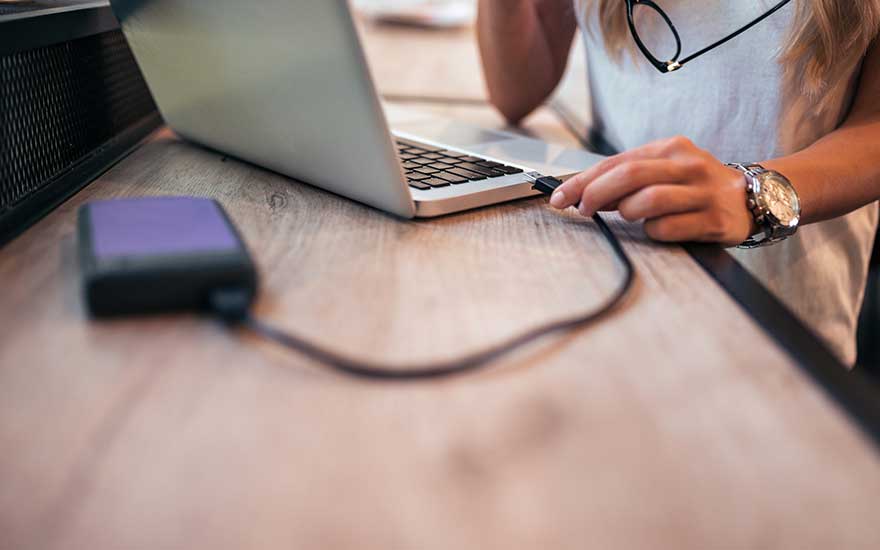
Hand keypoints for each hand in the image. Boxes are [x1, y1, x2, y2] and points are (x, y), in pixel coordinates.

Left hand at [549, 136, 756, 245]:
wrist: (755, 198)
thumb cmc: (697, 187)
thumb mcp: (665, 171)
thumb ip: (628, 180)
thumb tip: (584, 194)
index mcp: (670, 149)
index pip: (615, 162)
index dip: (582, 181)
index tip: (559, 196)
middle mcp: (687, 165)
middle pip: (629, 175)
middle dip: (595, 193)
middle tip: (582, 209)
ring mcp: (702, 192)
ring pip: (648, 200)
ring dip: (627, 212)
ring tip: (627, 216)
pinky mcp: (713, 220)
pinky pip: (668, 228)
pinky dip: (653, 231)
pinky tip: (656, 229)